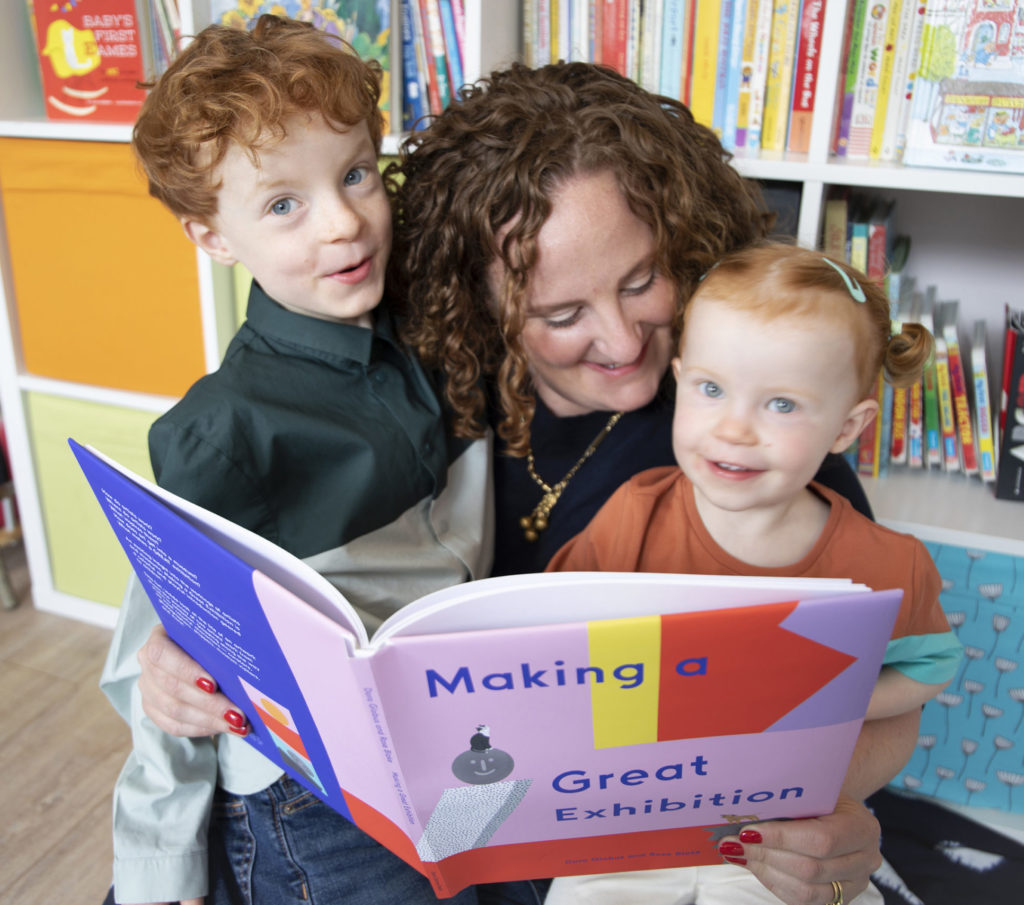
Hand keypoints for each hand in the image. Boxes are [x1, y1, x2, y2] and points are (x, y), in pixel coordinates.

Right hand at [137, 624, 248, 737]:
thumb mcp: (209, 635)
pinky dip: (201, 728)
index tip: (213, 685)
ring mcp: (148, 689)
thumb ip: (217, 643)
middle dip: (209, 703)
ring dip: (209, 720)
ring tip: (236, 723)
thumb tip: (244, 662)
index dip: (186, 671)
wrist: (193, 652)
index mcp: (158, 638)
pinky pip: (174, 726)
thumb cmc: (206, 640)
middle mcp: (148, 665)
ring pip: (174, 710)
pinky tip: (222, 727)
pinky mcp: (153, 710)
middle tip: (237, 713)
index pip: (161, 654)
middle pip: (173, 687)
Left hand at [717, 795, 880, 904]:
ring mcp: (855, 883)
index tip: (746, 831)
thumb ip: (788, 800)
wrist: (837, 807)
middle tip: (732, 844)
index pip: (821, 840)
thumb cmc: (820, 794)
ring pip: (805, 890)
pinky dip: (774, 883)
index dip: (780, 838)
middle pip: (810, 868)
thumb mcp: (812, 788)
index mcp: (863, 827)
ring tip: (738, 854)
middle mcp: (866, 859)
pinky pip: (803, 900)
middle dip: (765, 855)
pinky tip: (754, 866)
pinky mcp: (839, 896)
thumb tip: (743, 808)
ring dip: (765, 872)